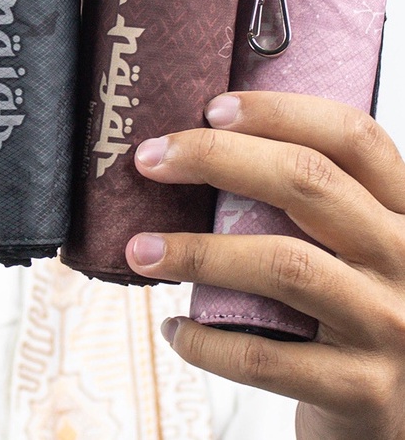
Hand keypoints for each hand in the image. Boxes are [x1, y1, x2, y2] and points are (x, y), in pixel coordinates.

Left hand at [126, 91, 404, 439]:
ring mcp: (391, 325)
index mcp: (401, 210)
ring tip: (140, 249)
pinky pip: (265, 358)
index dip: (280, 112)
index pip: (352, 136)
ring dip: (197, 251)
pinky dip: (207, 342)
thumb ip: (308, 203)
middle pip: (309, 182)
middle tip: (150, 159)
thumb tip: (195, 152)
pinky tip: (175, 329)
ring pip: (283, 265)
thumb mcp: (351, 244)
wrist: (395, 412)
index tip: (212, 109)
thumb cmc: (350, 310)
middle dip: (216, 158)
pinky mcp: (364, 390)